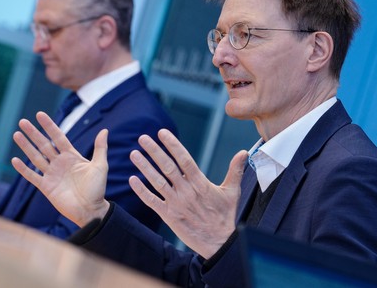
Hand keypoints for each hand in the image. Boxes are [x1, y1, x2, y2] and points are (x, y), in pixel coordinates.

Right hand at [11, 111, 110, 226]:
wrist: (91, 210)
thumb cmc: (97, 189)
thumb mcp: (100, 166)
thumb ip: (100, 148)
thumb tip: (104, 130)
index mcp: (71, 156)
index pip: (58, 137)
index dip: (49, 126)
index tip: (39, 115)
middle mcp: (59, 163)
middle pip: (44, 145)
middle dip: (33, 133)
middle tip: (22, 121)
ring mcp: (52, 174)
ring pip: (36, 157)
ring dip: (26, 146)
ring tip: (16, 134)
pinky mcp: (46, 187)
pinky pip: (32, 176)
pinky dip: (23, 169)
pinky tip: (15, 160)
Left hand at [128, 129, 247, 258]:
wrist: (220, 244)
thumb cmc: (226, 216)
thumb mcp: (232, 192)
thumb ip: (235, 170)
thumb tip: (244, 152)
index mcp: (200, 183)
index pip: (184, 159)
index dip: (172, 145)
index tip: (162, 132)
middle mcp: (186, 191)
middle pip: (167, 167)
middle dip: (154, 151)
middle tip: (142, 138)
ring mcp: (176, 204)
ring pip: (157, 182)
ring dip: (144, 167)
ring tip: (133, 153)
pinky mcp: (169, 216)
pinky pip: (152, 202)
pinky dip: (141, 191)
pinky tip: (132, 179)